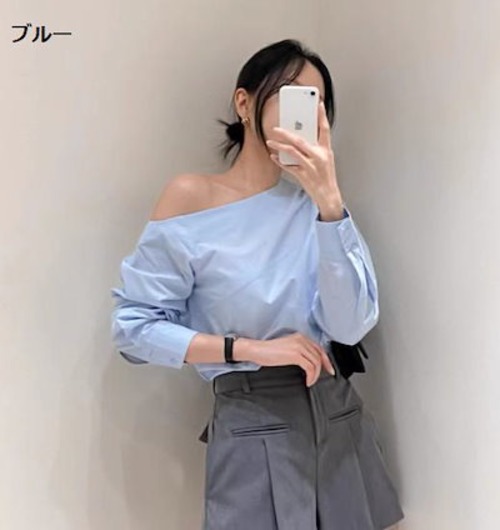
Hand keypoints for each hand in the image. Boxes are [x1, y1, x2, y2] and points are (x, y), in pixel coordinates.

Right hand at [249, 332, 335, 386]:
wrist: (257, 350)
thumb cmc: (268, 351)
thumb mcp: (287, 347)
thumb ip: (299, 351)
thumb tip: (309, 362)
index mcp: (300, 336)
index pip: (319, 348)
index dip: (326, 360)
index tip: (328, 369)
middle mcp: (301, 339)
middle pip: (319, 355)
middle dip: (324, 368)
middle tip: (323, 377)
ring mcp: (299, 346)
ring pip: (316, 362)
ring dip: (315, 375)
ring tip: (311, 381)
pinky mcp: (295, 355)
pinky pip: (309, 367)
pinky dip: (311, 376)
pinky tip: (307, 381)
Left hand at [266, 101, 343, 219]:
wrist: (328, 195)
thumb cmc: (326, 177)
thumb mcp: (325, 160)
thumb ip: (315, 148)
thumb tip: (301, 138)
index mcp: (326, 150)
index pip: (325, 129)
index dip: (321, 116)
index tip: (318, 104)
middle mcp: (319, 156)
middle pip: (301, 140)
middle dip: (286, 133)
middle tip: (276, 128)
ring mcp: (311, 166)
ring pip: (292, 152)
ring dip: (279, 146)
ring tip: (270, 142)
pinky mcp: (304, 175)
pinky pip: (288, 166)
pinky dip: (280, 161)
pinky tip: (273, 156)